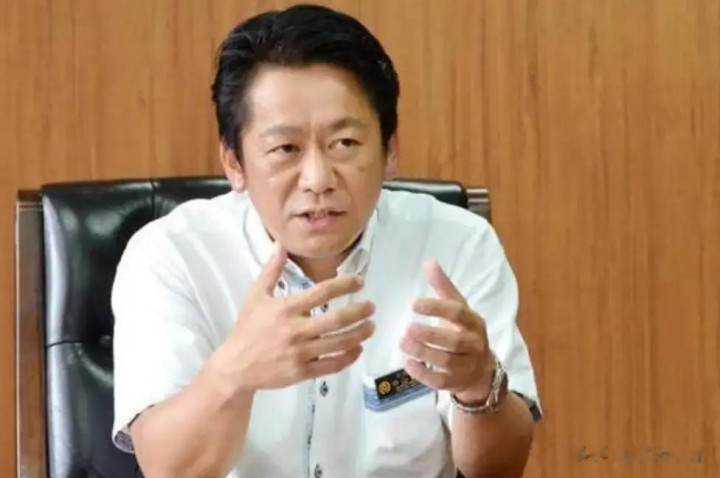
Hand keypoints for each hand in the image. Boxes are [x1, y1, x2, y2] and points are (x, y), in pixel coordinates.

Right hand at [208, 244, 374, 392]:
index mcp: (286, 309)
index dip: (344, 285)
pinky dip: (348, 357)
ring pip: (338, 343)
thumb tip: (280, 245)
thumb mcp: (255, 296)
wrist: (235, 367)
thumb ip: (271, 271)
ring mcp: (300, 353)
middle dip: (358, 311)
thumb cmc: (247, 329)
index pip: (322, 292)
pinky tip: (357, 348)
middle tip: (371, 306)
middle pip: (336, 319)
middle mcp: (296, 330)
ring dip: (359, 333)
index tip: (359, 281)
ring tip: (371, 326)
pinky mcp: (303, 372)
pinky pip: (332, 365)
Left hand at [401, 261, 493, 403]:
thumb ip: (443, 288)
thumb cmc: (465, 332)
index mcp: (474, 322)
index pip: (458, 313)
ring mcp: (466, 366)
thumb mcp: (459, 309)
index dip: (436, 308)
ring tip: (403, 342)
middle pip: (453, 341)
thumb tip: (429, 262)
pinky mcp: (456, 383)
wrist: (482, 370)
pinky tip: (408, 363)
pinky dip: (422, 374)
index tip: (414, 305)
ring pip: (446, 362)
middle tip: (407, 328)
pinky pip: (440, 382)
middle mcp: (474, 344)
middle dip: (429, 335)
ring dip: (422, 352)